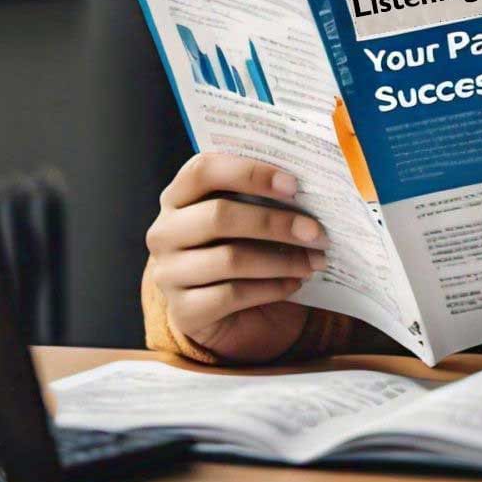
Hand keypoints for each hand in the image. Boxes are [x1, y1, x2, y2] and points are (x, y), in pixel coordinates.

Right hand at [146, 152, 329, 362]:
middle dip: (275, 222)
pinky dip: (271, 288)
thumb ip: (263, 195)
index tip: (293, 185)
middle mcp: (165, 232)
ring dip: (282, 260)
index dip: (249, 173)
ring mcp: (169, 274)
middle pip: (219, 216)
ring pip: (230, 259)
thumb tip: (312, 186)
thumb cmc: (239, 244)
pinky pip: (233, 295)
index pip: (203, 170)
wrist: (219, 308)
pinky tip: (294, 284)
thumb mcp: (245, 214)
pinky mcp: (183, 311)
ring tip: (315, 260)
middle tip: (316, 231)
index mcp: (178, 195)